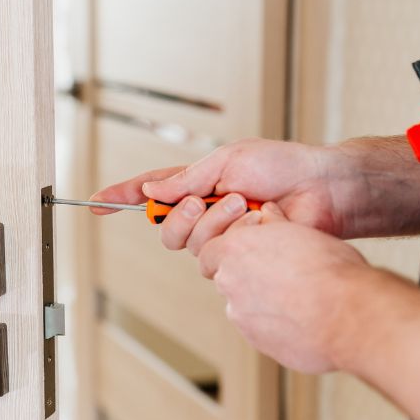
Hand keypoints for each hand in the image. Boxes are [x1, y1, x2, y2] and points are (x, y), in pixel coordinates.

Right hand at [90, 138, 345, 254]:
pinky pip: (218, 259)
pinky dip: (237, 237)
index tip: (96, 203)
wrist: (322, 190)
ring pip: (190, 246)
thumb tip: (152, 190)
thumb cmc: (282, 165)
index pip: (151, 191)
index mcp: (199, 182)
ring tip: (246, 206)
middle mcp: (207, 212)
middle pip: (166, 228)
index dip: (123, 198)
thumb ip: (187, 177)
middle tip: (205, 200)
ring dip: (216, 224)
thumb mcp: (229, 160)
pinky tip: (260, 224)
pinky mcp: (242, 255)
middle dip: (180, 216)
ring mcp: (224, 235)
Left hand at [198, 202, 368, 372]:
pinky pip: (261, 328)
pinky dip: (276, 323)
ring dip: (263, 301)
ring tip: (298, 297)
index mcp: (235, 250)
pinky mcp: (257, 342)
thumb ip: (275, 225)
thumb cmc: (331, 270)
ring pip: (244, 305)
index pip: (210, 250)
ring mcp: (241, 316)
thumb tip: (268, 214)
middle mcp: (230, 283)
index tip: (253, 250)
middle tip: (282, 272)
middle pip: (228, 278)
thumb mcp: (301, 232)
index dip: (231, 250)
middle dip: (248, 275)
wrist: (350, 316)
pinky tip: (303, 318)